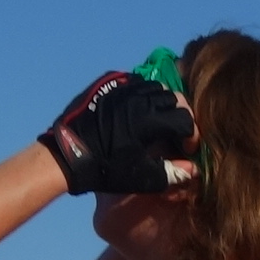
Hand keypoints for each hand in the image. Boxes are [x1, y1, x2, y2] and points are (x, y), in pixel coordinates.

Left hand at [39, 71, 197, 195]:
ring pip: (157, 87)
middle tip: (175, 134)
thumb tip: (193, 169)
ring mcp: (123, 88)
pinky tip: (138, 110)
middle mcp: (139, 98)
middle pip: (176, 98)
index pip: (186, 119)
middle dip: (181, 116)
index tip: (186, 149)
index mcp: (149, 120)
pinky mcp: (109, 84)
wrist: (67, 154)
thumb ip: (172, 172)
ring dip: (163, 103)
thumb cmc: (106, 169)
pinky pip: (136, 82)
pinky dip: (143, 94)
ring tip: (157, 121)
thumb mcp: (142, 177)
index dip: (192, 136)